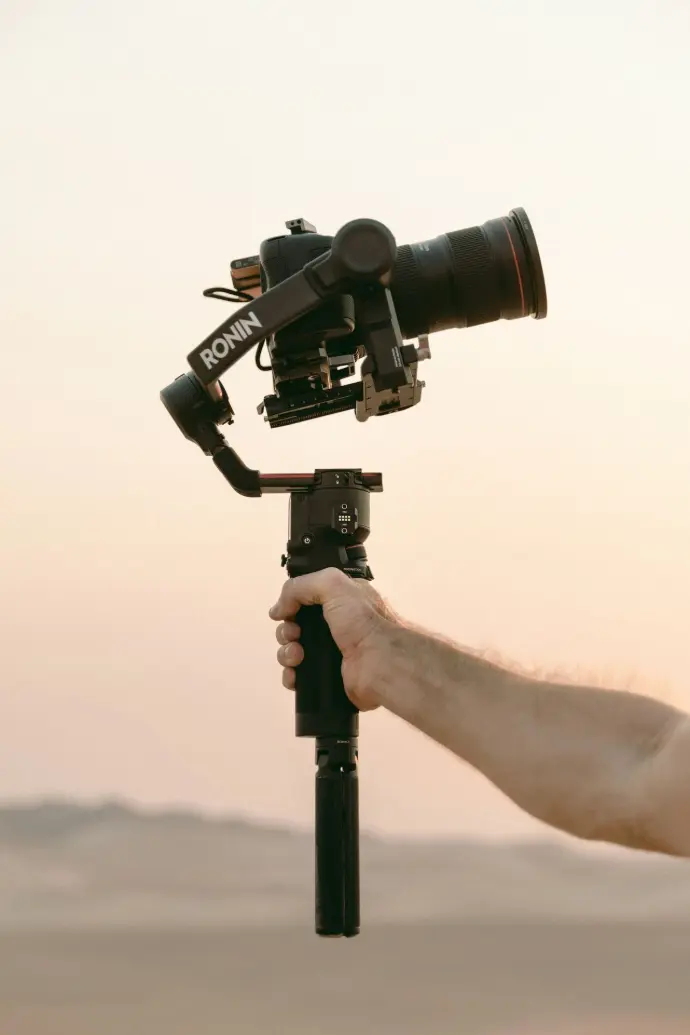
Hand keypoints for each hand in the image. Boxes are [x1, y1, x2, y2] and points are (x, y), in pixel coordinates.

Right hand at [269, 568, 398, 710]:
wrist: (381, 664)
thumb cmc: (364, 622)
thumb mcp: (333, 584)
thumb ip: (300, 587)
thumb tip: (278, 609)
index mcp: (341, 600)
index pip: (306, 599)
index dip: (291, 604)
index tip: (284, 612)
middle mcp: (336, 625)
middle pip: (295, 626)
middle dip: (286, 631)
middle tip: (294, 636)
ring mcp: (331, 652)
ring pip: (293, 652)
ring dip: (286, 653)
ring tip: (297, 657)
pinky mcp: (327, 677)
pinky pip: (299, 676)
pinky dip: (291, 676)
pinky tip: (295, 675)